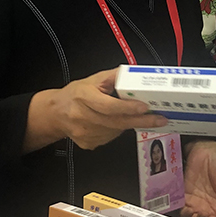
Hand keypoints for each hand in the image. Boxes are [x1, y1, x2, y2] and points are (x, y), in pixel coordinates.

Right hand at [26, 68, 165, 152]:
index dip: (128, 107)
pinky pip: (110, 138)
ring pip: (115, 131)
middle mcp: (82, 116)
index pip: (109, 106)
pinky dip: (117, 130)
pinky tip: (115, 122)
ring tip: (137, 116)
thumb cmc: (76, 94)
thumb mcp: (93, 79)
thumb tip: (133, 73)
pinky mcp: (87, 143)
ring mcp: (84, 133)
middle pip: (116, 122)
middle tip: (159, 119)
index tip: (145, 107)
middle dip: (141, 121)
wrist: (55, 113)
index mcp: (83, 96)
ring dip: (128, 124)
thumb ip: (113, 76)